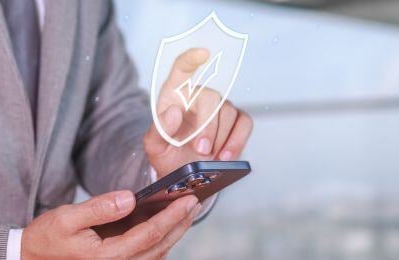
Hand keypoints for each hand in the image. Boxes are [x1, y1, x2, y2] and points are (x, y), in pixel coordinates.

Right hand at [21, 191, 200, 259]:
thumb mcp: (67, 217)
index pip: (149, 235)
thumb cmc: (48, 238)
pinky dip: (161, 239)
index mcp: (107, 257)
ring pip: (157, 253)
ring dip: (174, 232)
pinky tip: (168, 223)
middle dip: (180, 223)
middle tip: (195, 201)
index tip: (188, 200)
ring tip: (187, 209)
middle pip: (160, 246)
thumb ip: (99, 207)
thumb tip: (130, 197)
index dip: (171, 217)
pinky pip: (148, 255)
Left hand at [144, 48, 253, 174]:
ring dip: (220, 138)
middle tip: (201, 149)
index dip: (192, 58)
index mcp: (176, 94)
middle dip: (208, 126)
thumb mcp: (154, 146)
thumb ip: (160, 130)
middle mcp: (199, 96)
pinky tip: (226, 155)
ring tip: (210, 156)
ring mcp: (220, 107)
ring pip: (229, 112)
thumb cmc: (168, 153)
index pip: (182, 68)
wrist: (184, 174)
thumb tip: (174, 113)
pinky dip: (237, 141)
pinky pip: (244, 123)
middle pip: (211, 97)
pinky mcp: (236, 121)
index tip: (202, 53)